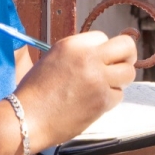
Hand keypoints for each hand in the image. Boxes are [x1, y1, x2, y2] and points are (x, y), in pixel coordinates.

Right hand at [15, 31, 136, 150]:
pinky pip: (118, 95)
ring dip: (120, 80)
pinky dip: (110, 99)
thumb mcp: (54, 58)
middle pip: (126, 47)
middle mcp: (88, 58)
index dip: (102, 49)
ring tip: (105, 86)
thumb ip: (78, 53)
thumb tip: (103, 53)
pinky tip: (93, 102)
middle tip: (121, 65)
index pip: (103, 37)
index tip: (99, 58)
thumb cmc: (35, 91)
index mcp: (73, 45)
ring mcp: (97, 79)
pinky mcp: (102, 101)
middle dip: (127, 56)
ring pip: (128, 73)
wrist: (26, 118)